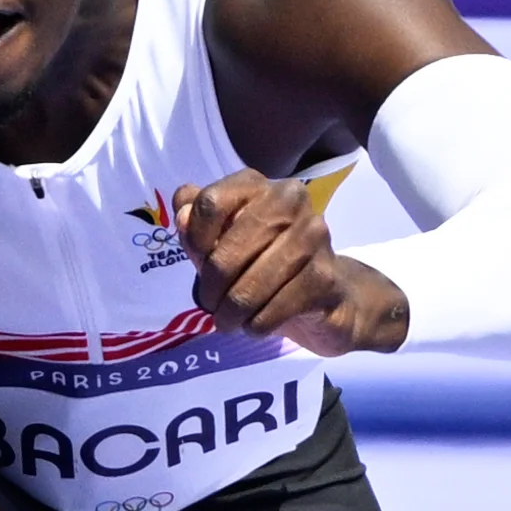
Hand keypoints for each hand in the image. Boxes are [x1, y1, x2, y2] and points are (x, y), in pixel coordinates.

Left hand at [177, 171, 406, 356]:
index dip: (195, 240)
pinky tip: (257, 325)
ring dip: (232, 313)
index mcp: (258, 185)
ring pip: (250, 285)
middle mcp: (290, 200)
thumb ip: (197, 230)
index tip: (199, 262)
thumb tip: (180, 215)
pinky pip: (274, 309)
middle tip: (211, 306)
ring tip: (230, 321)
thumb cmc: (268, 266)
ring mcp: (313, 236)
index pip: (211, 204)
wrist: (329, 298)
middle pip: (226, 252)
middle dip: (212, 288)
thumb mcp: (224, 247)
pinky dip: (257, 325)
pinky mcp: (325, 276)